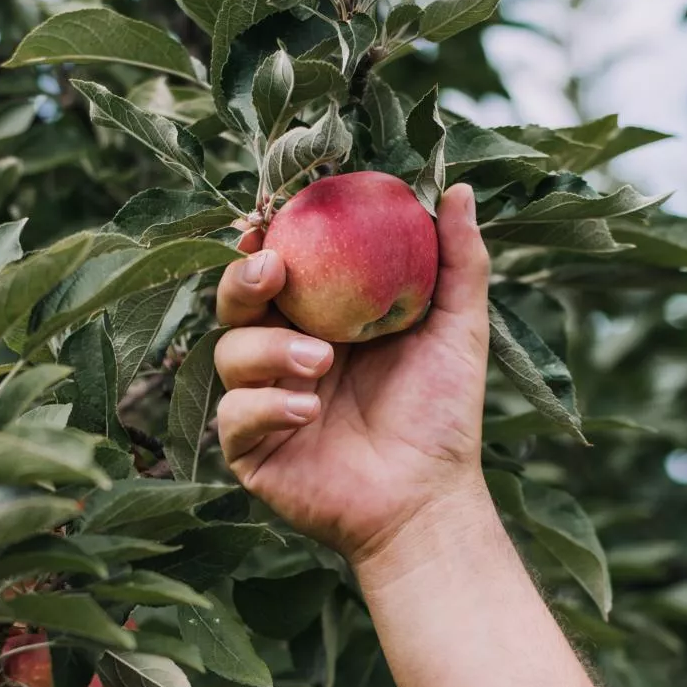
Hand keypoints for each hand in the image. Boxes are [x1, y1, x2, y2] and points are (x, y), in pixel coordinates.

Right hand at [213, 182, 490, 563]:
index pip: (279, 267)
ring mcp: (263, 399)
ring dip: (269, 349)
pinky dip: (268, 404)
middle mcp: (283, 352)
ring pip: (229, 353)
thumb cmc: (444, 415)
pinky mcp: (251, 448)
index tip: (276, 216)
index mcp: (320, 319)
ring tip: (321, 363)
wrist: (429, 498)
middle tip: (272, 270)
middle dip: (242, 279)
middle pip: (235, 301)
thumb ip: (458, 261)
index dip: (267, 240)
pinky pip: (234, 413)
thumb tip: (457, 188)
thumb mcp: (457, 329)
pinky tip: (308, 410)